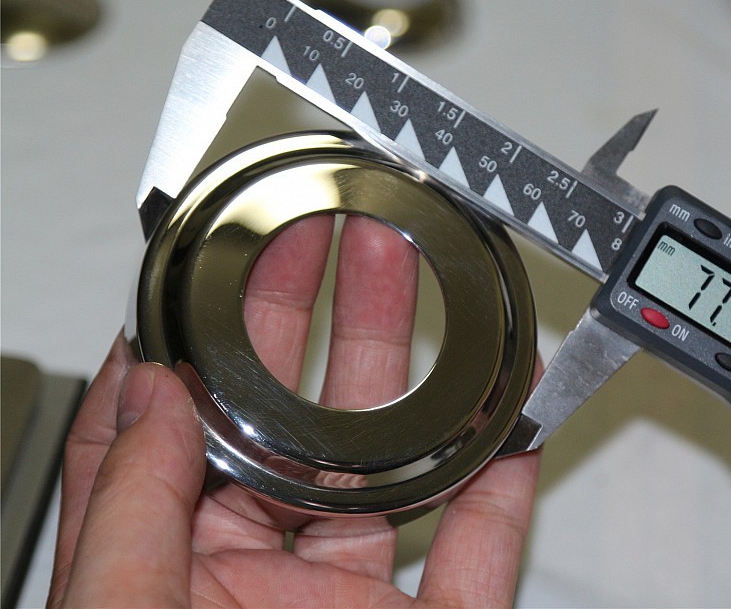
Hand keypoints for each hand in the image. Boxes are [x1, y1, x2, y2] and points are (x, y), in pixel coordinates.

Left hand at [49, 215, 541, 606]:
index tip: (217, 269)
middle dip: (317, 325)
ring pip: (393, 477)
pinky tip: (514, 434)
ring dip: (418, 387)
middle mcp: (256, 581)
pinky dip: (502, 500)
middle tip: (339, 243)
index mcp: (166, 572)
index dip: (194, 342)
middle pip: (295, 428)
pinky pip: (475, 563)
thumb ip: (128, 502)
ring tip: (432, 297)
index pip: (174, 431)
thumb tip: (147, 384)